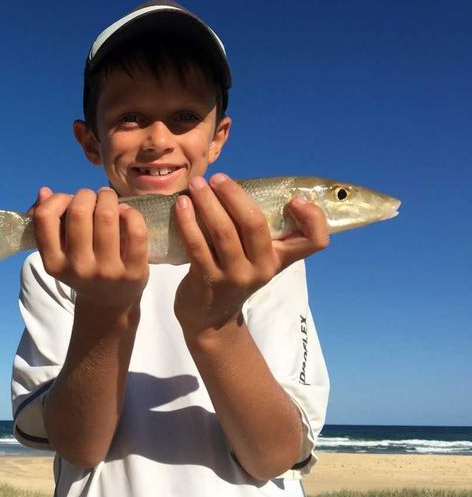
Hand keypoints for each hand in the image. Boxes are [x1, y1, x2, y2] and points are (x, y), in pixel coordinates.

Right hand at [32, 186, 148, 308]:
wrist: (110, 302)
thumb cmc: (83, 267)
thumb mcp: (60, 252)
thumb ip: (49, 222)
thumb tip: (44, 191)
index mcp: (53, 263)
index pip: (45, 217)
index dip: (58, 199)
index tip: (69, 202)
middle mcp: (78, 268)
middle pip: (79, 211)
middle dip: (86, 195)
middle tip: (93, 198)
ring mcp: (107, 272)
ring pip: (107, 215)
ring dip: (109, 198)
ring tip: (109, 201)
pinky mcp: (133, 272)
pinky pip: (135, 230)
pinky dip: (131, 213)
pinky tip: (126, 214)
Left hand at [173, 173, 328, 339]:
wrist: (210, 318)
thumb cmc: (233, 274)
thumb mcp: (255, 257)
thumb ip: (257, 229)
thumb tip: (240, 184)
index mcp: (280, 259)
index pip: (315, 241)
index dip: (313, 218)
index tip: (296, 199)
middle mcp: (263, 268)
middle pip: (255, 224)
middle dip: (234, 195)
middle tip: (217, 178)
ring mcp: (235, 276)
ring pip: (223, 231)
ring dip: (207, 202)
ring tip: (196, 184)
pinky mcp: (208, 280)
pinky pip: (197, 245)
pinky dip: (188, 221)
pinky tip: (182, 204)